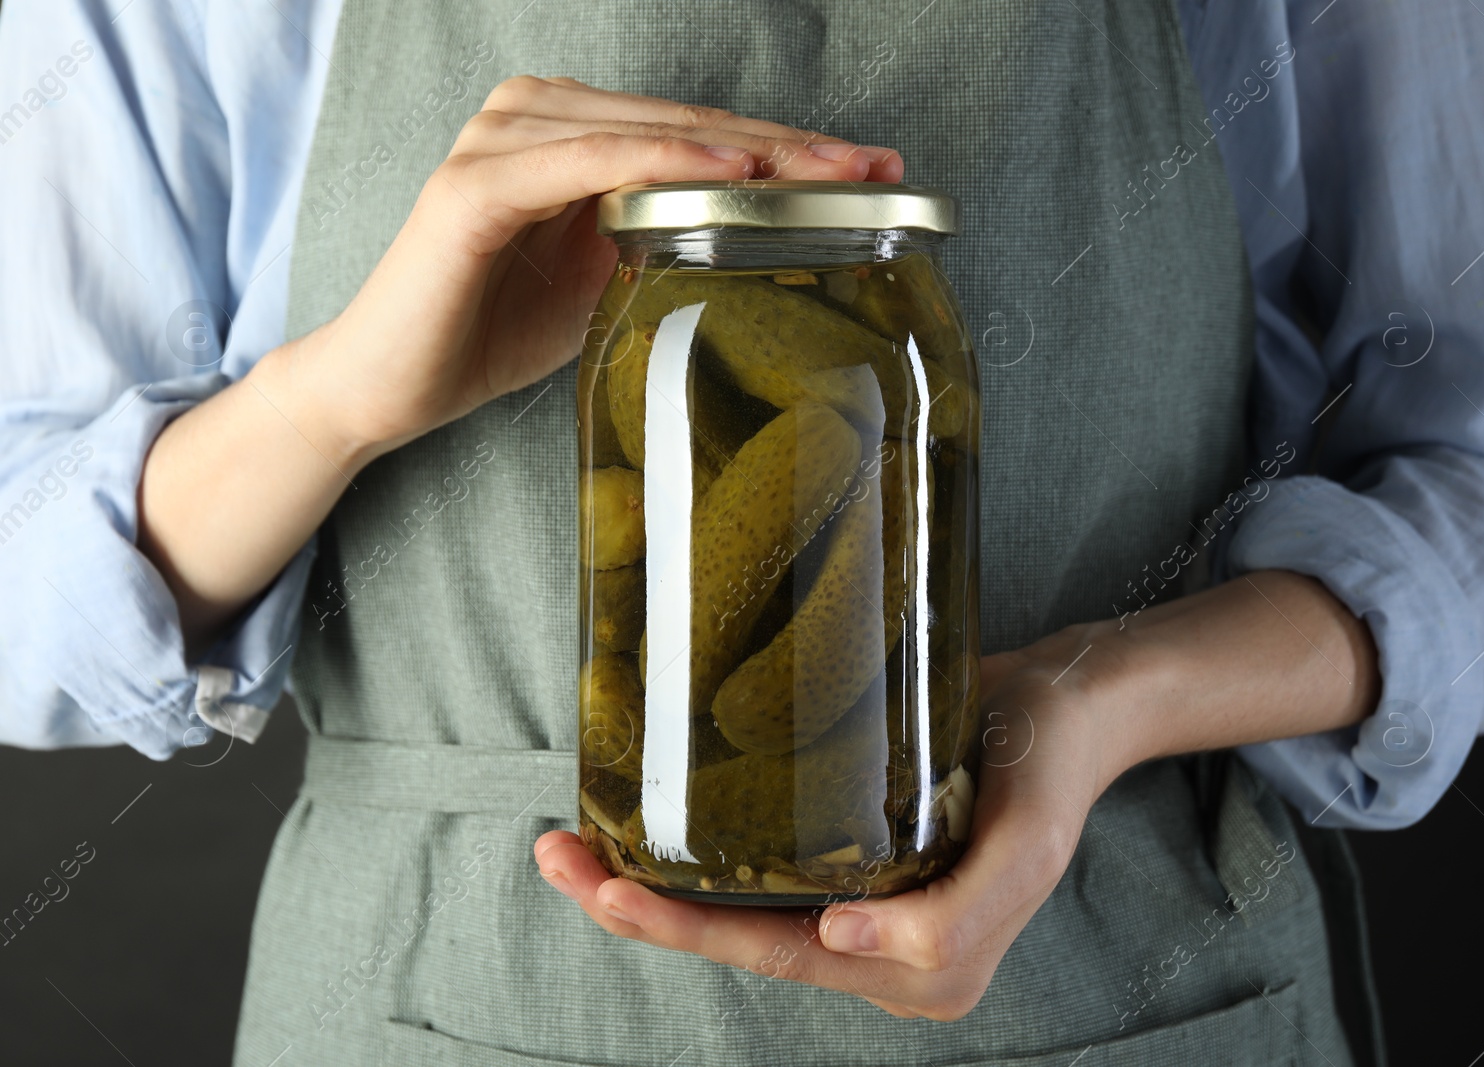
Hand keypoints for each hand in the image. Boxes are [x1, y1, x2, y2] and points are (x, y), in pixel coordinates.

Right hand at [275, 75, 903, 462]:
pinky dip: (660, 163)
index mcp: (574, 134)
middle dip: (793, 152)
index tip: (874, 175)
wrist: (390, 385)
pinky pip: (587, 162)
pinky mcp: (476, 187)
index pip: (704, 136)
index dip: (792, 155)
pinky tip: (729, 178)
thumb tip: (755, 244)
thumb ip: (664, 241)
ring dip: (748, 154)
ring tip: (829, 177)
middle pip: (694, 124)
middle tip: (877, 171)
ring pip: (654, 132)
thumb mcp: (605, 280)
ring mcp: (503, 141)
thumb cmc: (491, 331)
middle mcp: (538, 116)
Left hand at [536, 621, 1131, 1020]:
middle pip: (742, 942)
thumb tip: (847, 940)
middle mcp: (882, 952)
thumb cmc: (1048, 765)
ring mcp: (863, 911)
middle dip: (643, 911)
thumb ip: (954, 914)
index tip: (611, 895)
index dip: (687, 931)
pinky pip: (761, 880)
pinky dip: (694, 863)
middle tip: (560, 859)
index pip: (781, 955)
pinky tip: (639, 835)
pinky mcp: (853, 864)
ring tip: (572, 849)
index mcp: (923, 966)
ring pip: (740, 916)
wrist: (1069, 705)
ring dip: (652, 890)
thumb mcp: (1026, 843)